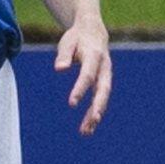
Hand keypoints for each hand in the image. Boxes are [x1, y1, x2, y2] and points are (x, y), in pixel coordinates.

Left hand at [54, 19, 111, 133]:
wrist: (93, 31)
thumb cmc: (76, 38)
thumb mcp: (67, 42)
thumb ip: (64, 55)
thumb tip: (59, 69)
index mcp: (94, 56)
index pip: (88, 75)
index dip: (80, 89)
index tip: (71, 103)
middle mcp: (104, 68)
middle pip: (103, 89)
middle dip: (98, 106)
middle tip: (92, 121)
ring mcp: (106, 76)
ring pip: (103, 98)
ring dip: (95, 114)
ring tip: (85, 132)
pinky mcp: (103, 82)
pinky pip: (100, 99)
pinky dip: (94, 113)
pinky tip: (87, 128)